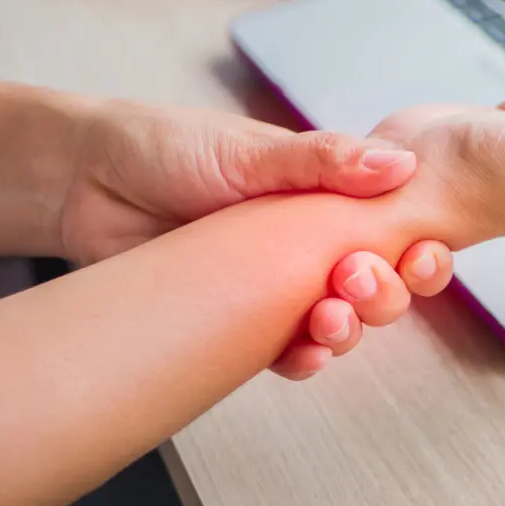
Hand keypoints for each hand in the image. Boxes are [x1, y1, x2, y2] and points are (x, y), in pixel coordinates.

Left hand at [57, 100, 452, 378]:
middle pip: (377, 282)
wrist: (84, 182)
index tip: (420, 253)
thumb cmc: (169, 147)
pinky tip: (300, 355)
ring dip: (346, 330)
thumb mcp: (253, 150)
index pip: (395, 226)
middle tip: (356, 280)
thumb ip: (326, 160)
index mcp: (327, 195)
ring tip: (326, 322)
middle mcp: (309, 242)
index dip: (419, 246)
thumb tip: (401, 165)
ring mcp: (275, 282)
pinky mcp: (237, 319)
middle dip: (383, 293)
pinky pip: (284, 350)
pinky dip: (301, 359)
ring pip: (337, 321)